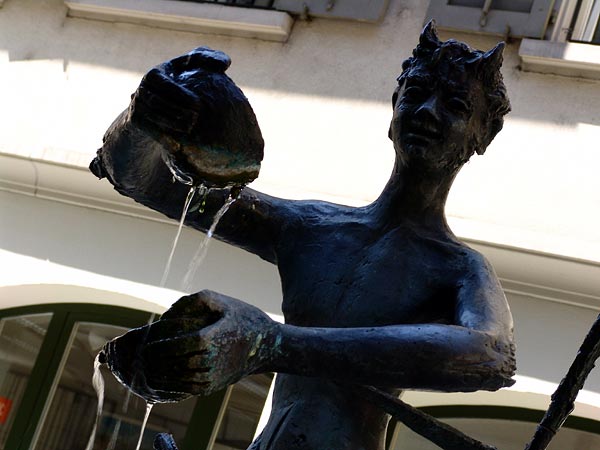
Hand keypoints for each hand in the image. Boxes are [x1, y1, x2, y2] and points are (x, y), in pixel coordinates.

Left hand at [103, 290, 277, 402]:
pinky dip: (164, 386)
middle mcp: (207, 362)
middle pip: (168, 365)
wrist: (268, 346)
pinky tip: (153, 378)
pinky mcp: (209, 388)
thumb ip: (192, 301)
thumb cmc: (243, 319)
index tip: (140, 344)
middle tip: (130, 357)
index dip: (154, 347)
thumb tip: (167, 314)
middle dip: (147, 362)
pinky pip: (181, 390)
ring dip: (152, 376)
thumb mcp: (221, 300)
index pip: (172, 347)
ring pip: (172, 381)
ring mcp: (209, 378)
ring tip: (137, 368)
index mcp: (208, 340)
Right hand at [129, 47, 229, 137]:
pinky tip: (178, 146)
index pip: (165, 84)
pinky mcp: (135, 122)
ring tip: (190, 130)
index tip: (198, 104)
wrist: (160, 108)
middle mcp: (142, 89)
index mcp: (155, 74)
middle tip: (195, 120)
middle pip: (157, 101)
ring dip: (171, 124)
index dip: (180, 94)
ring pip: (153, 117)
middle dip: (176, 111)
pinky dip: (162, 138)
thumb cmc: (182, 83)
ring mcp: (137, 106)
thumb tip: (225, 63)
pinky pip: (148, 130)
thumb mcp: (191, 67)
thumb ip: (208, 59)